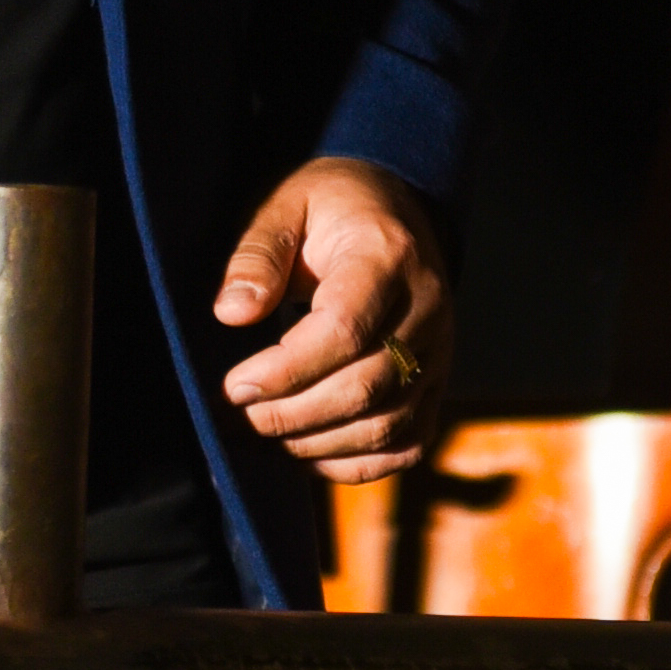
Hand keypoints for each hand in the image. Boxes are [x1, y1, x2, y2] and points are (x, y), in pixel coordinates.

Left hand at [213, 156, 450, 482]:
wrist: (396, 210)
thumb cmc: (328, 208)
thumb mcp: (284, 206)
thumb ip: (257, 256)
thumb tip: (231, 314)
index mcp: (388, 257)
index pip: (345, 329)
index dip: (288, 369)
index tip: (235, 385)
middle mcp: (427, 309)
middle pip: (367, 386)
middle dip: (293, 414)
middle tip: (237, 415)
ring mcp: (439, 352)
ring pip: (389, 423)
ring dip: (318, 442)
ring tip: (261, 433)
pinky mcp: (436, 383)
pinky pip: (408, 443)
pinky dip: (356, 463)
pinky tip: (306, 453)